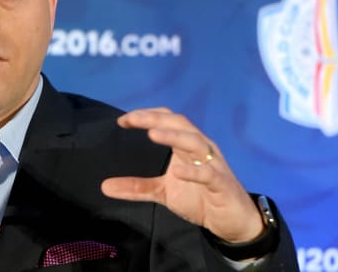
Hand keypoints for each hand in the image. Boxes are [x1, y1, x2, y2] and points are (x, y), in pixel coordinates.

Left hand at [100, 108, 263, 242]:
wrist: (233, 221)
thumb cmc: (200, 198)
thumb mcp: (163, 192)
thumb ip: (136, 187)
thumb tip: (104, 186)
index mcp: (186, 146)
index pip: (168, 120)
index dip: (147, 116)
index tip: (123, 120)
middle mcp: (201, 149)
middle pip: (180, 124)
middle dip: (155, 119)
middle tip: (133, 119)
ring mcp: (213, 164)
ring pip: (195, 141)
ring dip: (173, 136)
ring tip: (152, 135)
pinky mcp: (222, 184)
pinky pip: (209, 174)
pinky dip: (195, 171)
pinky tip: (178, 171)